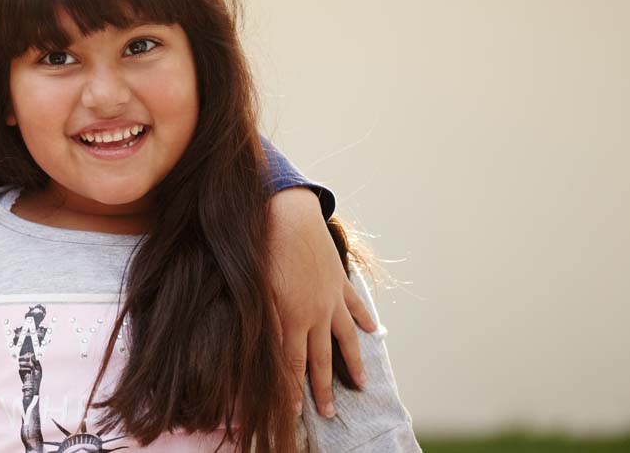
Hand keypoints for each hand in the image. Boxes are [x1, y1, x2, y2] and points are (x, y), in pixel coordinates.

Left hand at [266, 187, 377, 417]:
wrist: (288, 215)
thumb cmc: (264, 251)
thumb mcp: (257, 293)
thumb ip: (264, 325)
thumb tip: (264, 355)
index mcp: (290, 319)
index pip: (292, 365)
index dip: (293, 390)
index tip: (296, 412)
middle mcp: (315, 314)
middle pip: (321, 359)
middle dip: (323, 389)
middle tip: (328, 413)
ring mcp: (331, 297)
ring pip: (345, 338)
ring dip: (354, 363)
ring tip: (361, 384)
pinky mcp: (338, 279)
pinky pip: (354, 305)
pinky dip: (364, 319)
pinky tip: (372, 331)